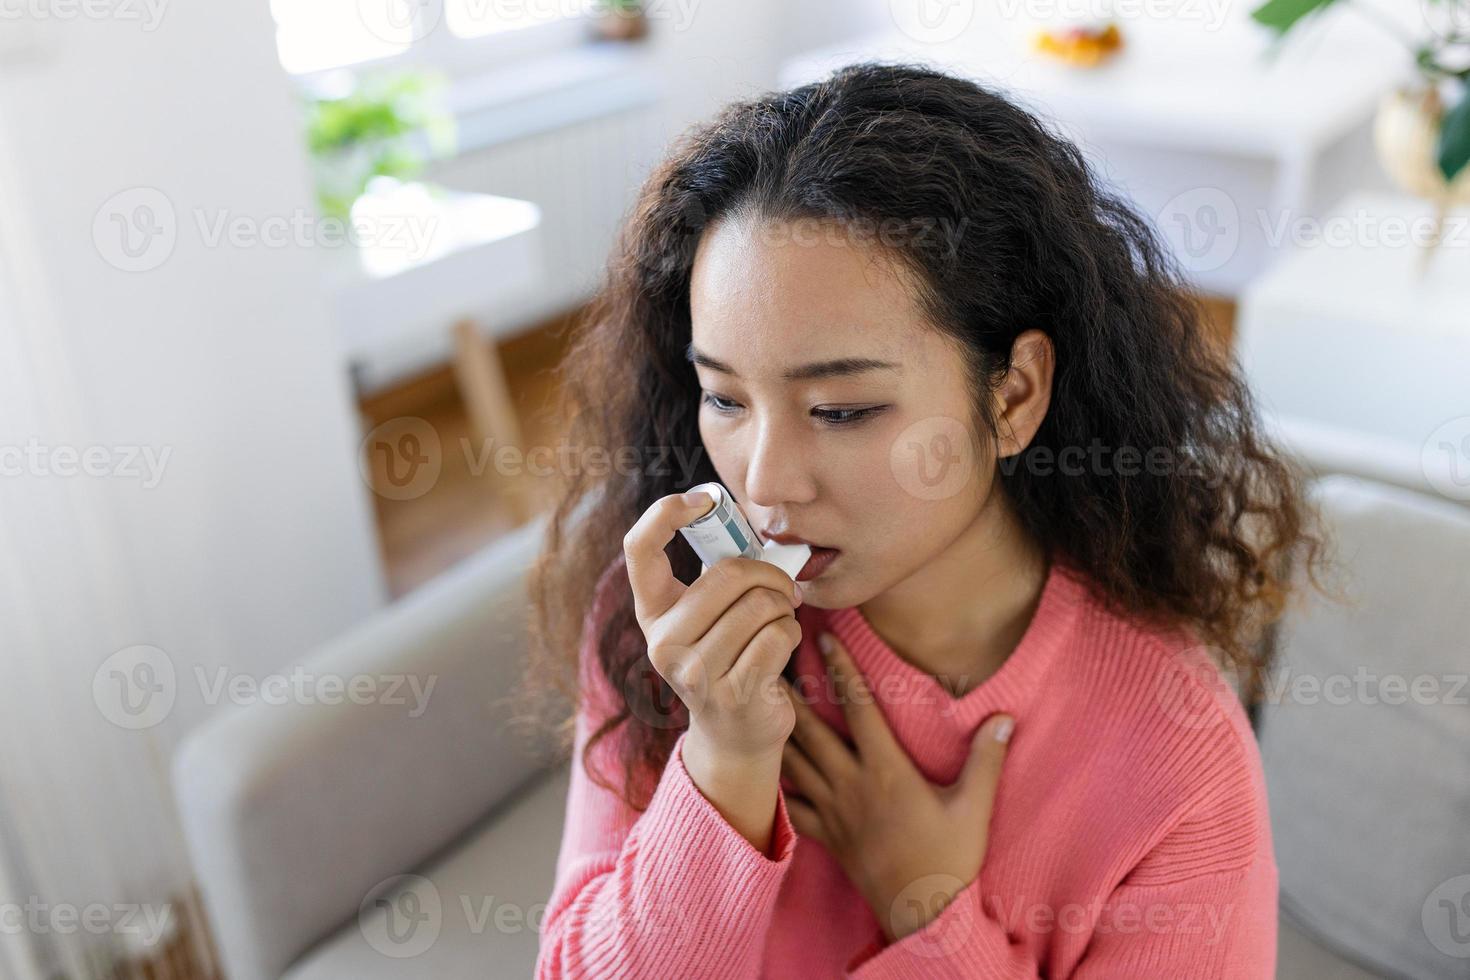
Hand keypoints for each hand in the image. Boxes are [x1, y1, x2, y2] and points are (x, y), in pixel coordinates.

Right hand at [623, 490, 803, 760]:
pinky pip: (777, 636)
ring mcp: (694, 672)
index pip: (639, 548)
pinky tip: (781, 645)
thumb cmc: (729, 655)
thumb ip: (717, 574)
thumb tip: (752, 525)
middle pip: (726, 574)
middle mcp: (663, 641)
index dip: (665, 512)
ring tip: (778, 621)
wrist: (735, 733)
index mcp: (652, 612)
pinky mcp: (731, 693)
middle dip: (768, 573)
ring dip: (782, 607)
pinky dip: (790, 632)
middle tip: (782, 585)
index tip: (703, 499)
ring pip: (759, 606)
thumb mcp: (707, 616)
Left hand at [778, 631, 1013, 942]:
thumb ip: (986, 759)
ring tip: (762, 703)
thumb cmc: (950, 858)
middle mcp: (852, 783)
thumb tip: (1004, 718)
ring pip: (794, 762)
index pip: (860, 707)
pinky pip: (791, 807)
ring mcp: (834, 810)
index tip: (825, 639)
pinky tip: (764, 769)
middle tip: (773, 662)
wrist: (922, 912)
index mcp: (886, 769)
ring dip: (778, 732)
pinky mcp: (826, 836)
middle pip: (812, 729)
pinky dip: (776, 786)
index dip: (842, 669)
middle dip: (791, 694)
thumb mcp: (975, 806)